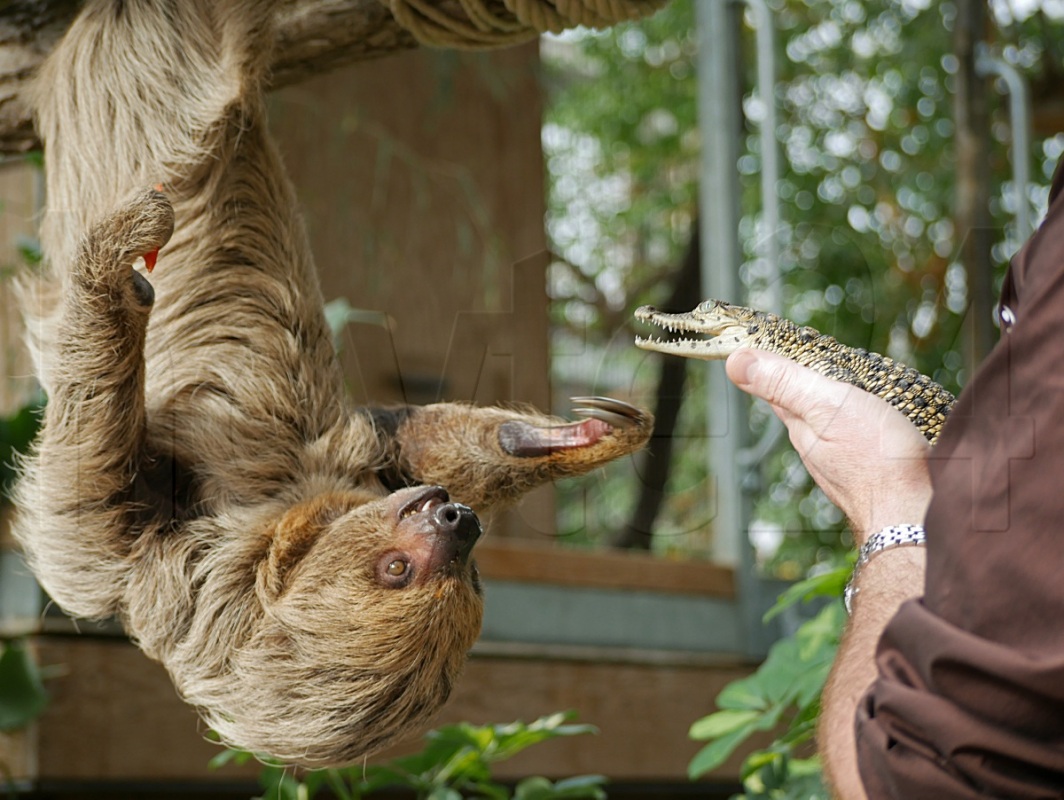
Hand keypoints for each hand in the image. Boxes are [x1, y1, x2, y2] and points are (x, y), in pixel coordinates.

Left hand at [726, 349, 931, 542]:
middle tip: (826, 354)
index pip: (777, 388)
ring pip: (836, 423)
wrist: (914, 515)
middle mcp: (817, 447)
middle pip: (807, 405)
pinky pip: (864, 439)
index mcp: (800, 428)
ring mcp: (844, 462)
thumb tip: (735, 361)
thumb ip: (784, 383)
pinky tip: (882, 418)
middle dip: (815, 380)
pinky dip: (869, 422)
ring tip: (859, 380)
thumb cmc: (875, 459)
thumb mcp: (827, 406)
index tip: (779, 341)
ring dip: (844, 401)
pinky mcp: (874, 471)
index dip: (777, 363)